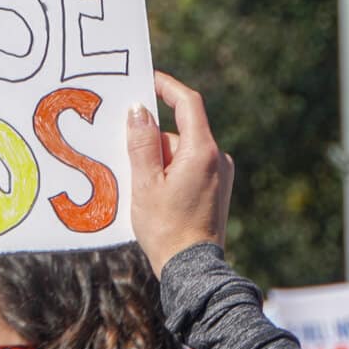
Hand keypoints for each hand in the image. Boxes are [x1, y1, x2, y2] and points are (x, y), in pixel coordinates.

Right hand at [126, 71, 234, 273]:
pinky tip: (155, 196)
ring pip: (181, 152)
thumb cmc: (166, 227)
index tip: (147, 79)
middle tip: (127, 162)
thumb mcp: (145, 182)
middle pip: (178, 132)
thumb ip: (141, 143)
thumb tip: (138, 110)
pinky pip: (189, 167)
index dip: (167, 87)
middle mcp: (217, 159)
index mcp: (202, 152)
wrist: (191, 269)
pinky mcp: (217, 189)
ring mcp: (220, 175)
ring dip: (159, 161)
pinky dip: (169, 173)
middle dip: (151, 142)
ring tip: (141, 190)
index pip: (187, 103)